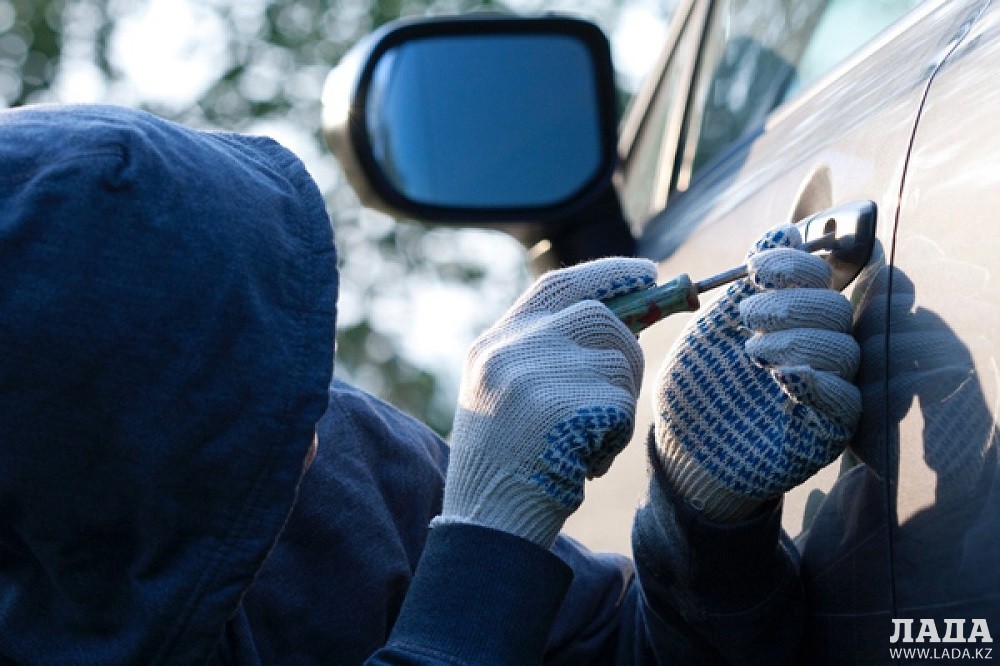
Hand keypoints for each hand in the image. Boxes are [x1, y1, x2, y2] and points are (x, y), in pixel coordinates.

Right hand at [435, 257, 656, 546]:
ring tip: (588, 441)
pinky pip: (622, 405)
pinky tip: (586, 461)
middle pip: (598, 318)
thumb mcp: (507, 397)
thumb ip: (546, 355)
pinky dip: (616, 437)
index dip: (607, 274)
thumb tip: (623, 321)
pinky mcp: (564, 406)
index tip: (645, 273)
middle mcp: (510, 350)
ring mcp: (534, 374)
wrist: (486, 525)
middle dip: (626, 349)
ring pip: (617, 360)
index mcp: (492, 345)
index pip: (556, 286)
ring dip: (619, 403)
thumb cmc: (505, 468)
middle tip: (622, 390)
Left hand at [654, 225, 860, 520]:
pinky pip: (848, 399)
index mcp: (790, 316)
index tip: (757, 270)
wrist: (684, 449)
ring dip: (798, 340)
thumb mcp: (711, 329)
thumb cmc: (697, 387)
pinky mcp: (830, 428)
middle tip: (748, 319)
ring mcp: (827, 387)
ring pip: (844, 348)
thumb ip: (745, 286)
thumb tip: (784, 233)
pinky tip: (785, 377)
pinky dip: (818, 382)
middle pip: (836, 307)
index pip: (821, 275)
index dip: (796, 264)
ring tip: (753, 354)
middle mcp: (816, 346)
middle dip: (791, 303)